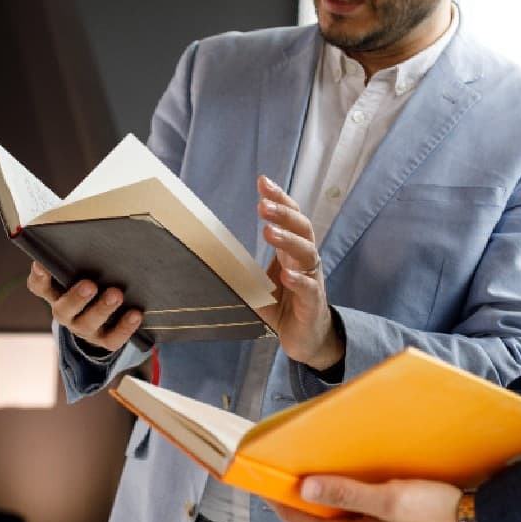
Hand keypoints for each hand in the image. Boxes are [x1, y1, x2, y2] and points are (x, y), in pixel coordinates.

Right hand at [26, 262, 141, 351]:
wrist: (104, 320)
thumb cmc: (91, 282)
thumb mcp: (82, 272)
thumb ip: (80, 259)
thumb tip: (91, 238)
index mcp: (55, 293)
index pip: (39, 286)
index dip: (39, 277)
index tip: (41, 264)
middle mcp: (66, 313)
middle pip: (64, 309)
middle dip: (76, 298)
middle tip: (89, 284)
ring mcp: (84, 329)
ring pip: (88, 323)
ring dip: (102, 309)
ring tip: (116, 294)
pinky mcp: (104, 341)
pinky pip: (112, 339)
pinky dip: (124, 327)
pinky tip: (135, 314)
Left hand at [255, 177, 341, 370]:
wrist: (306, 340)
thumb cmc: (283, 307)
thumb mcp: (259, 283)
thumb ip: (241, 268)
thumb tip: (207, 255)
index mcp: (292, 252)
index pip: (290, 217)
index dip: (279, 198)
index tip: (263, 181)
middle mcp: (305, 261)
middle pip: (302, 228)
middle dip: (283, 213)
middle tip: (262, 205)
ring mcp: (312, 281)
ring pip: (307, 253)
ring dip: (288, 240)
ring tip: (269, 231)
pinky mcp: (313, 304)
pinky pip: (309, 288)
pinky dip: (299, 280)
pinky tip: (286, 276)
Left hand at [268, 477, 461, 521]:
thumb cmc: (439, 518)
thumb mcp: (390, 498)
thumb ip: (344, 492)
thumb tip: (305, 487)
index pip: (297, 520)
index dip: (279, 495)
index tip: (265, 476)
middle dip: (307, 496)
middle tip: (302, 466)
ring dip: (331, 505)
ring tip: (334, 476)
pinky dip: (350, 516)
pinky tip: (360, 496)